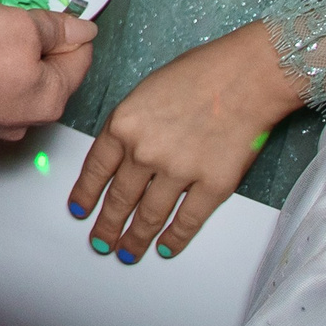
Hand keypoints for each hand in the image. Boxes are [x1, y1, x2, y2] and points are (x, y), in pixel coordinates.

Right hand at [0, 4, 97, 171]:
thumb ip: (56, 28)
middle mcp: (26, 120)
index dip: (71, 28)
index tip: (49, 12)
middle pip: (46, 71)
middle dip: (33, 42)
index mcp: (52, 99)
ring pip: (11, 78)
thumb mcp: (21, 25)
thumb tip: (84, 30)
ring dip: (2, 54)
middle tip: (9, 20)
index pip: (81, 58)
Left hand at [68, 20, 304, 261]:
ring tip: (128, 252)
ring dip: (136, 238)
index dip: (85, 194)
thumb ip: (131, 125)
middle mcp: (145, 152)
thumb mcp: (146, 91)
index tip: (79, 211)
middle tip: (101, 242)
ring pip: (149, 216)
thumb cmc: (200, 74)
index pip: (96, 169)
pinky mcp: (212, 186)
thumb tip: (123, 155)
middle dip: (107, 225)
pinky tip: (166, 247)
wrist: (245, 76)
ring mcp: (178, 171)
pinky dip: (175, 238)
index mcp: (123, 124)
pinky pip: (187, 220)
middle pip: (119, 198)